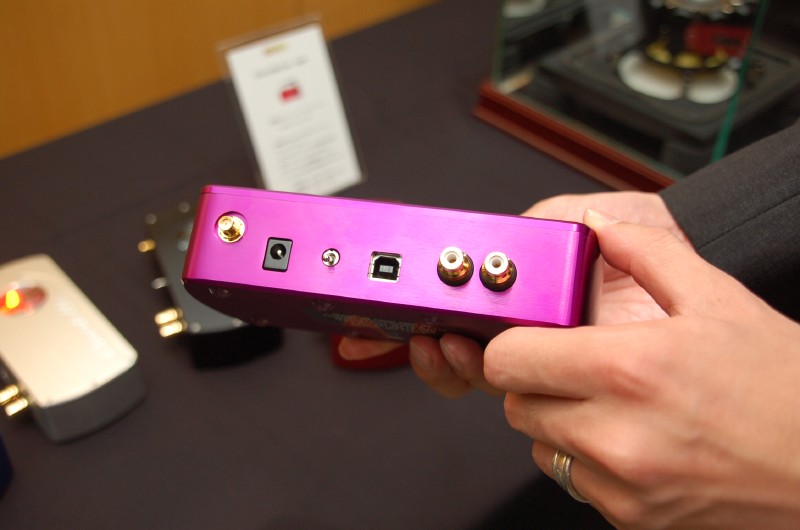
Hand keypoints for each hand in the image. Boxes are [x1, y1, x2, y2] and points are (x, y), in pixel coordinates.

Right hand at [340, 191, 686, 397]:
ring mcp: (543, 357)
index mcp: (515, 289)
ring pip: (471, 371)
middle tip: (402, 322)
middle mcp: (522, 325)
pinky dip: (476, 374)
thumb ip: (523, 228)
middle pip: (449, 343)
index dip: (413, 306)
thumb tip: (485, 240)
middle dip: (415, 337)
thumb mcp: (567, 215)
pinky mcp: (567, 379)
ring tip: (435, 336)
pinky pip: (514, 389)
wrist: (685, 256)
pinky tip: (467, 354)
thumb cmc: (635, 235)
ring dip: (440, 357)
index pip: (451, 303)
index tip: (378, 302)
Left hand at [484, 210, 799, 528]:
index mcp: (628, 369)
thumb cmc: (785, 387)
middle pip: (516, 402)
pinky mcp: (632, 516)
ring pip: (539, 443)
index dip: (513, 341)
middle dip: (534, 379)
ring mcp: (622, 483)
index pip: (508, 359)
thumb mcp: (719, 298)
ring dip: (557, 418)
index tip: (531, 335)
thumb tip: (599, 226)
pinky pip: (573, 479)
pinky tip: (629, 436)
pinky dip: (585, 458)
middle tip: (574, 364)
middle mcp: (615, 434)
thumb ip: (646, 251)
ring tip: (609, 400)